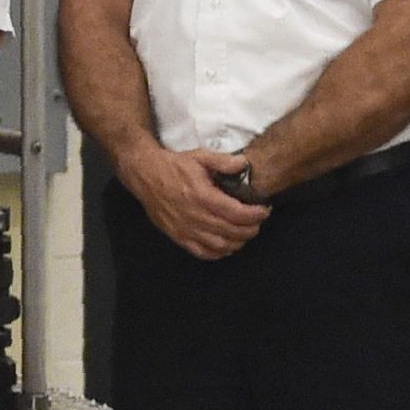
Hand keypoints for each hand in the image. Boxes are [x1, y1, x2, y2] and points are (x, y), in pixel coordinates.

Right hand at [119, 144, 265, 259]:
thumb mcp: (199, 156)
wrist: (144, 173)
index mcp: (202, 196)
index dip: (256, 215)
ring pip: (221, 246)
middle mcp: (195, 216)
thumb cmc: (173, 165)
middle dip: (251, 229)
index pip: (238, 214)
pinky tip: (226, 244)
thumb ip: (223, 161)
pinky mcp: (177, 236)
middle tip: (257, 221)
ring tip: (244, 232)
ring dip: (238, 242)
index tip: (264, 210)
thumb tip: (245, 165)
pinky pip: (203, 252)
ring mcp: (185, 229)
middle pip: (233, 232)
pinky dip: (219, 253)